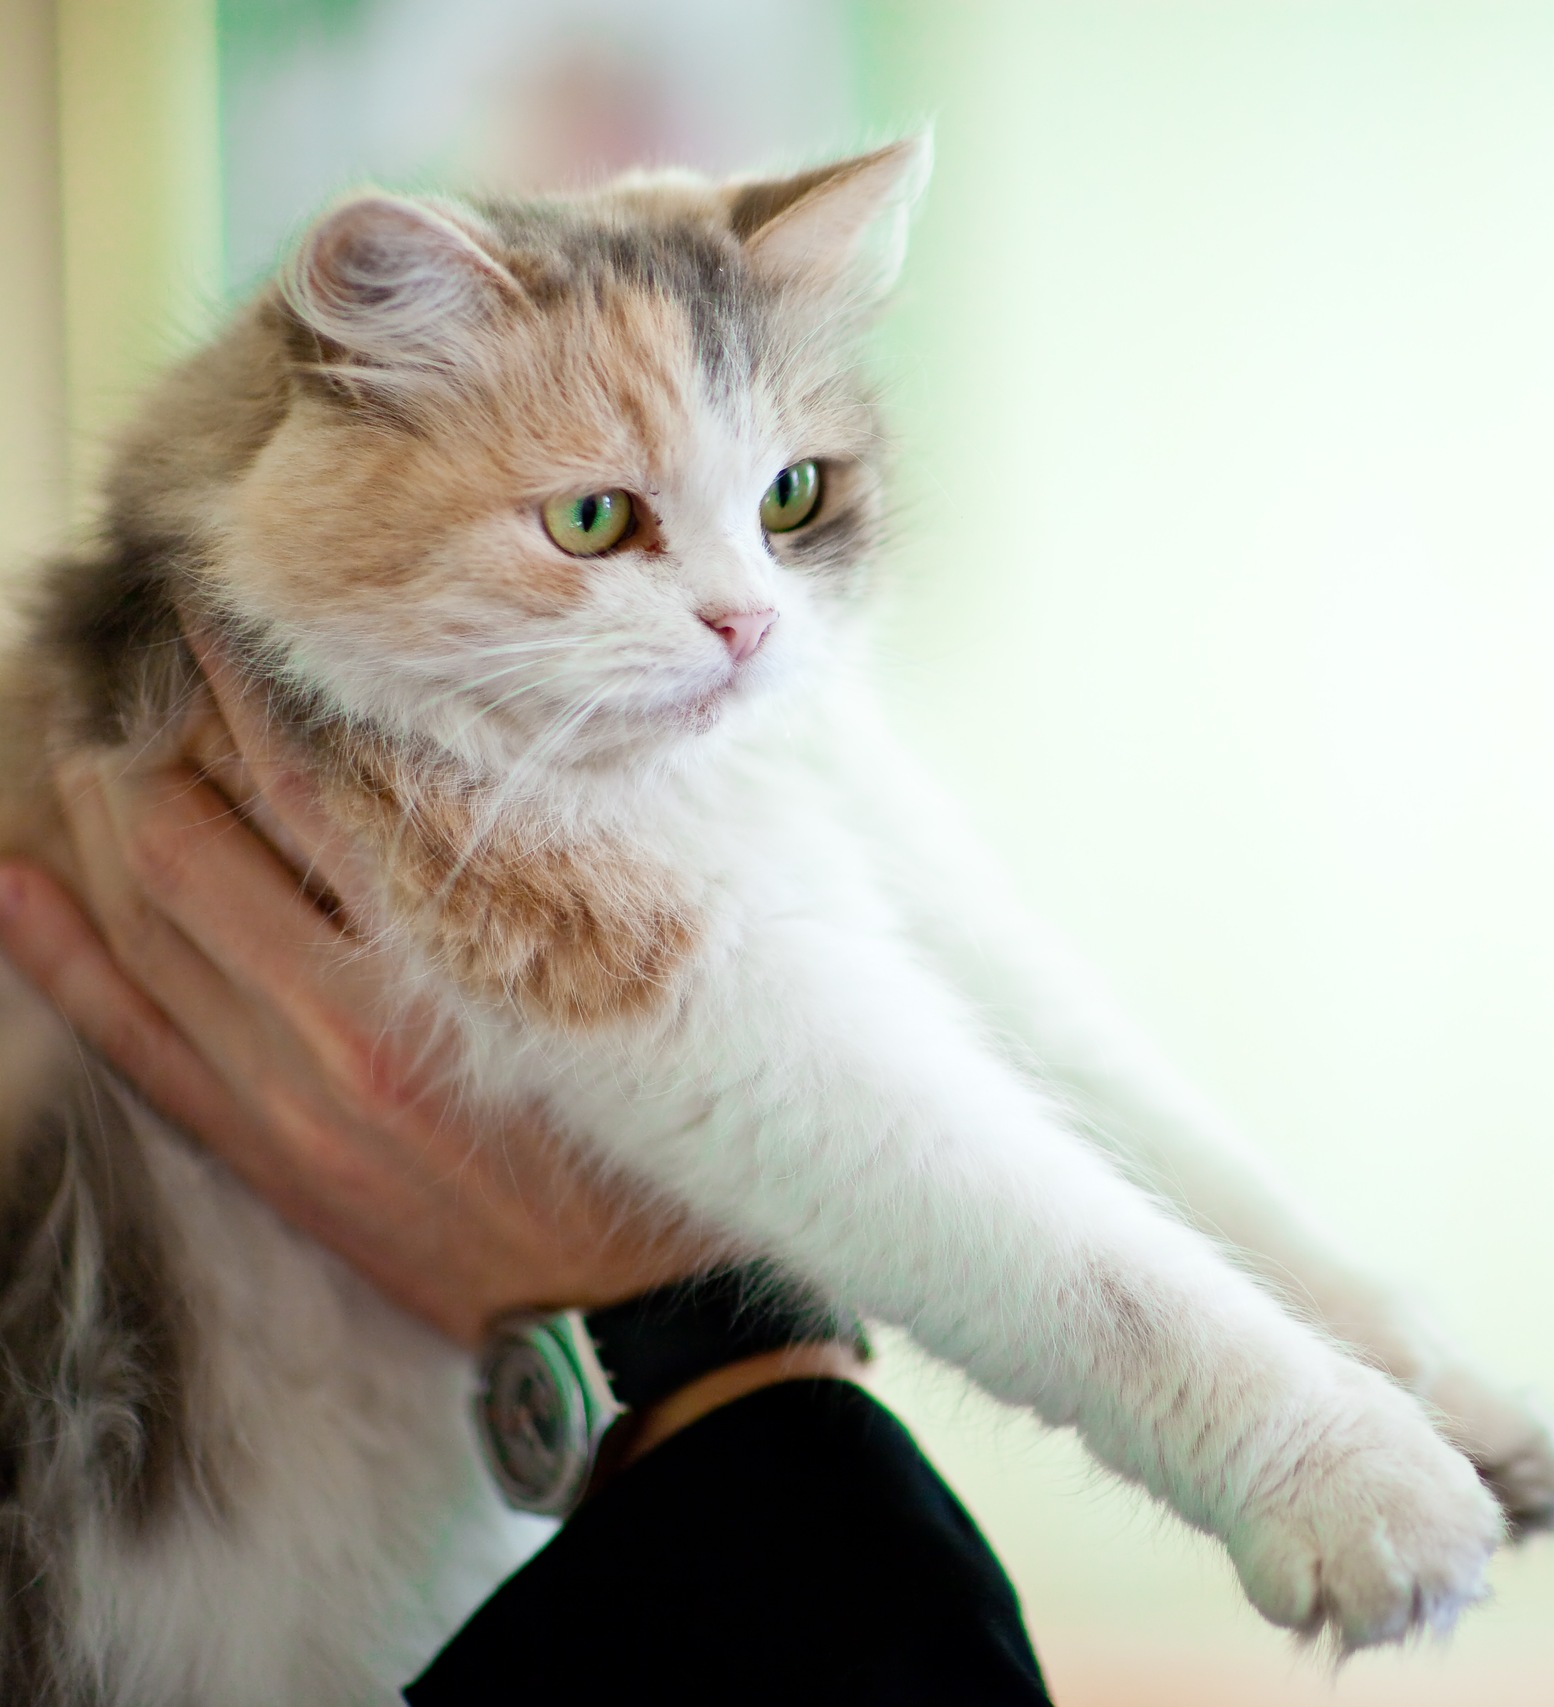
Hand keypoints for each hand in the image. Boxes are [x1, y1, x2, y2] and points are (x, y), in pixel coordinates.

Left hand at [0, 672, 722, 1346]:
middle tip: (150, 650)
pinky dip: (63, 955)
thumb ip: (562, 871)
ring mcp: (284, 1092)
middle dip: (158, 730)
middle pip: (197, 838)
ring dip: (106, 817)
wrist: (628, 1319)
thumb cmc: (655, 1134)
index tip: (235, 599)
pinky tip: (13, 887)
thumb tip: (495, 750)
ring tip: (92, 732)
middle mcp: (340, 1020)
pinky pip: (129, 1040)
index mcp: (447, 966)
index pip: (314, 780)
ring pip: (148, 922)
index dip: (258, 682)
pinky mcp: (263, 1151)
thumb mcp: (631, 985)